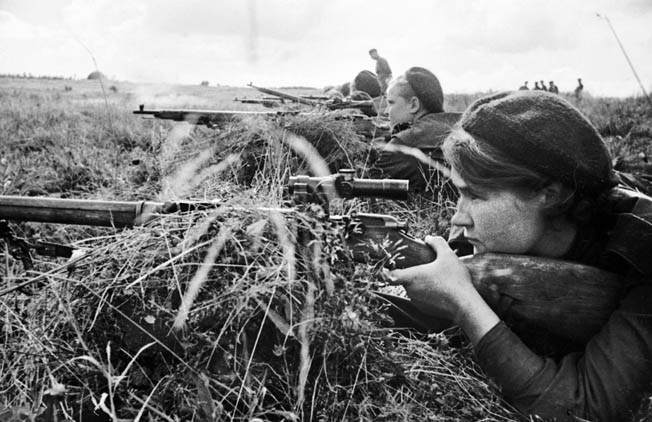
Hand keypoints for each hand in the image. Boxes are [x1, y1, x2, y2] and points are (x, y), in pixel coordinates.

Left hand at [386, 236, 500, 343]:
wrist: (466, 306)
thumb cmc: (455, 280)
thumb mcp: (447, 255)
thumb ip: (437, 243)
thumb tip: (429, 238)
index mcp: (411, 277)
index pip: (389, 275)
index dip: (387, 271)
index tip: (388, 267)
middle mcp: (411, 291)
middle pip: (406, 280)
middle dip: (415, 273)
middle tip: (428, 268)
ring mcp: (418, 303)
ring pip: (415, 289)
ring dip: (422, 284)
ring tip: (439, 279)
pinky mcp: (426, 311)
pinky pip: (424, 299)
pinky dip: (430, 294)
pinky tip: (443, 290)